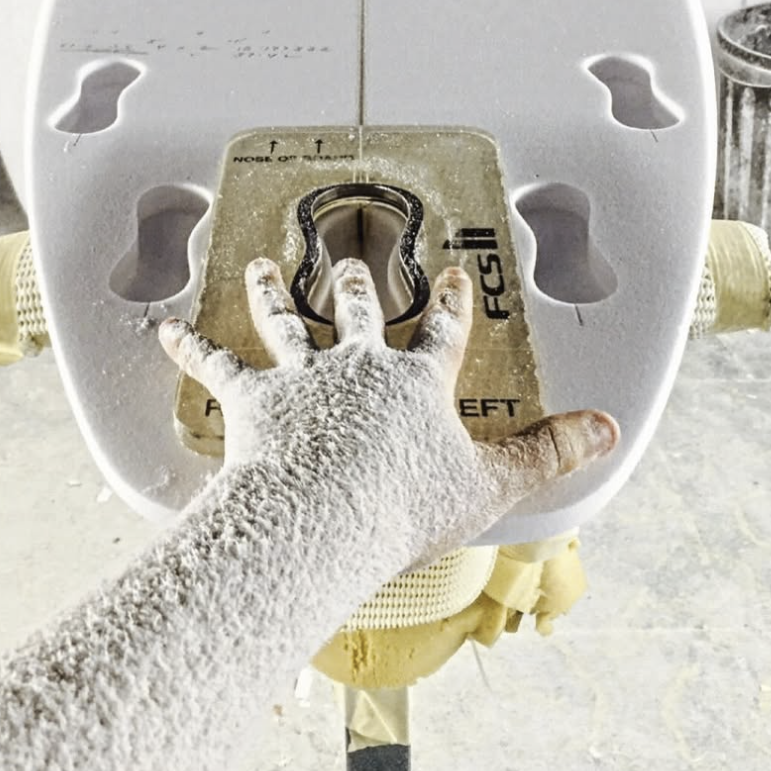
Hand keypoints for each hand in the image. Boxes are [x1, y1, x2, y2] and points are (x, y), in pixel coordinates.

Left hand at [159, 257, 617, 566]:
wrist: (325, 517)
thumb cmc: (402, 505)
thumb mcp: (491, 484)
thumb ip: (548, 454)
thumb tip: (607, 429)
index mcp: (413, 384)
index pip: (440, 334)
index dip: (448, 305)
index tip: (450, 276)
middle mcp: (355, 366)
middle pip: (358, 312)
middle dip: (359, 282)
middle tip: (353, 254)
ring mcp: (301, 377)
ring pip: (286, 321)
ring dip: (273, 292)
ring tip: (262, 266)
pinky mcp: (252, 399)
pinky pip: (215, 364)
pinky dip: (188, 346)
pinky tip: (162, 327)